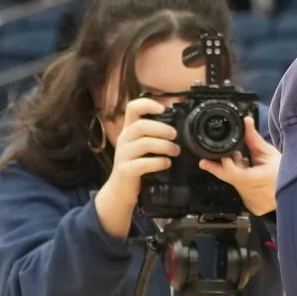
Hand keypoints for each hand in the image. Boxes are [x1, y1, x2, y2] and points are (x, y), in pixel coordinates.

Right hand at [94, 98, 176, 236]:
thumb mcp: (142, 146)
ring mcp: (123, 155)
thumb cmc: (136, 164)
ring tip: (175, 151)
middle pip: (140, 126)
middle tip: (175, 136)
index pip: (132, 108)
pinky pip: (143, 163)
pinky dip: (158, 162)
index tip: (163, 109)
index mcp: (129, 130)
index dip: (147, 104)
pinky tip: (166, 163)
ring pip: (144, 143)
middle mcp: (124, 140)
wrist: (119, 191)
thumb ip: (154, 134)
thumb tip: (177, 123)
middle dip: (162, 129)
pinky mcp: (125, 170)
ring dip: (164, 146)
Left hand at [199, 115, 280, 216]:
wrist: (296, 189)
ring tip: (246, 162)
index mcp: (253, 179)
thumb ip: (253, 138)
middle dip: (224, 166)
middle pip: (229, 178)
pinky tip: (252, 175)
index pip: (230, 173)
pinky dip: (243, 181)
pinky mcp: (252, 206)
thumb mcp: (269, 152)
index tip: (211, 156)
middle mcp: (249, 193)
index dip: (221, 164)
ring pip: (235, 184)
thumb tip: (245, 121)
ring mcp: (250, 201)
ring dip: (235, 172)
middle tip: (211, 159)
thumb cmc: (284, 170)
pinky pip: (241, 191)